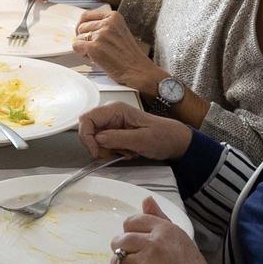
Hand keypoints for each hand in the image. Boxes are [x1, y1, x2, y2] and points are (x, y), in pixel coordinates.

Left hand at [72, 8, 155, 87]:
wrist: (137, 70)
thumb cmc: (129, 56)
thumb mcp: (119, 32)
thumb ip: (104, 27)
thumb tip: (84, 28)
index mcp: (113, 17)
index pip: (86, 15)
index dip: (83, 26)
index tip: (84, 32)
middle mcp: (107, 23)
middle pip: (81, 27)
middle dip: (84, 38)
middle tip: (95, 48)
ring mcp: (100, 35)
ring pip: (78, 38)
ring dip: (84, 47)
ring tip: (98, 54)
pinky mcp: (94, 47)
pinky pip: (76, 46)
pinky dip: (82, 53)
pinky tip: (94, 58)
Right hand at [77, 103, 192, 162]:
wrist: (176, 141)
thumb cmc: (163, 137)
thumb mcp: (142, 139)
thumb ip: (118, 138)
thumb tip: (97, 139)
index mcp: (116, 109)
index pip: (87, 119)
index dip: (87, 137)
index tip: (96, 152)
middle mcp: (111, 114)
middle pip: (89, 130)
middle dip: (98, 146)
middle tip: (114, 154)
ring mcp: (113, 124)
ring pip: (95, 140)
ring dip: (107, 150)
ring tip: (126, 151)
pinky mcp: (115, 133)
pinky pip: (104, 144)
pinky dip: (112, 152)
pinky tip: (127, 152)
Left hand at [111, 199, 210, 263]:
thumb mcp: (182, 242)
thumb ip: (161, 220)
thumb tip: (146, 200)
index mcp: (165, 231)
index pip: (131, 222)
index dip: (132, 236)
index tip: (141, 247)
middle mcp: (153, 244)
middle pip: (119, 241)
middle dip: (126, 254)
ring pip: (116, 262)